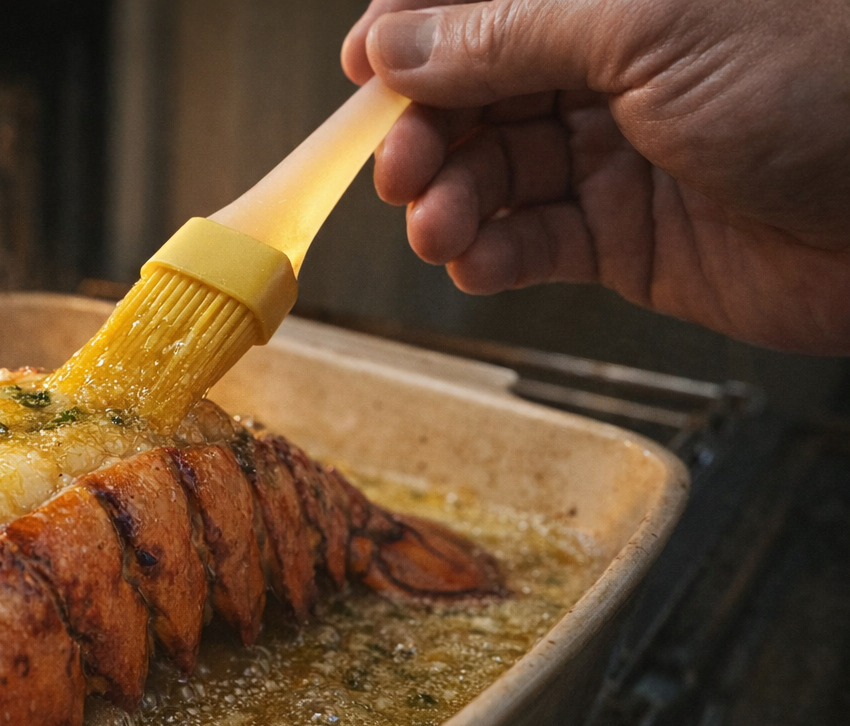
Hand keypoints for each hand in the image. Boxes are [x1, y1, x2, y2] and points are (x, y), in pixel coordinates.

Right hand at [341, 0, 849, 353]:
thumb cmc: (820, 80)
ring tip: (440, 224)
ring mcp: (614, 150)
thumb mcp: (646, 26)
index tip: (362, 73)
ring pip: (490, 170)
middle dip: (422, 128)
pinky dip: (490, 253)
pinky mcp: (624, 236)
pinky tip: (476, 259)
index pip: (480, 2)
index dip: (412, 32)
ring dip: (447, 199)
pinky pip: (530, 241)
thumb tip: (394, 42)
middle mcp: (607, 64)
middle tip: (399, 168)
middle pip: (470, 90)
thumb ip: (507, 33)